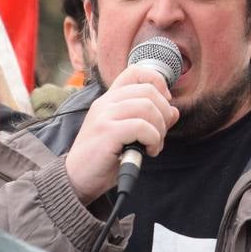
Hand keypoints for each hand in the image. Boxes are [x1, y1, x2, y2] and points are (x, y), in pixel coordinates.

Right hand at [65, 65, 178, 203]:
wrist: (77, 179)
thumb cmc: (103, 158)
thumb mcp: (128, 135)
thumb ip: (149, 120)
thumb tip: (173, 111)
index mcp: (109, 99)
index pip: (135, 71)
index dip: (157, 82)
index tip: (164, 102)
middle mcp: (105, 103)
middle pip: (148, 91)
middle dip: (164, 113)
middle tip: (160, 134)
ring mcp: (104, 116)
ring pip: (147, 107)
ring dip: (159, 129)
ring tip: (154, 145)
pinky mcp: (107, 132)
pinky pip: (142, 127)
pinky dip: (153, 140)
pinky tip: (148, 151)